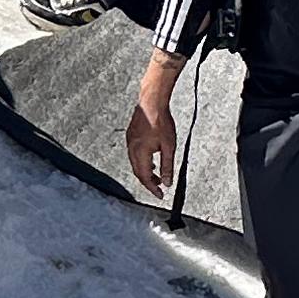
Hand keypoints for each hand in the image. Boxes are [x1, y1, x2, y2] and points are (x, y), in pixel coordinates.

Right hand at [125, 69, 179, 198]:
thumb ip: (167, 166)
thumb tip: (167, 183)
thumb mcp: (169, 146)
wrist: (152, 101)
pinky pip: (134, 155)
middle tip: (159, 188)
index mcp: (140, 153)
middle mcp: (131, 149)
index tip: (161, 196)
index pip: (145, 177)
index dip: (152, 189)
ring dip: (145, 172)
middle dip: (148, 182)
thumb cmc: (162, 121)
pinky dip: (142, 162)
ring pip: (135, 164)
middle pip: (138, 172)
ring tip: (158, 176)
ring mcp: (129, 141)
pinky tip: (152, 160)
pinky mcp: (131, 135)